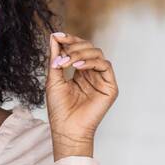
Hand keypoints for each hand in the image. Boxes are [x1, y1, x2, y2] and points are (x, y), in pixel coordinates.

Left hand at [44, 31, 117, 155]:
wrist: (66, 129)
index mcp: (80, 73)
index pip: (78, 50)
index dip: (69, 40)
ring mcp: (102, 80)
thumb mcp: (53, 79)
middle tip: (63, 50)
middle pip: (89, 48)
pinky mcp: (110, 87)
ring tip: (67, 61)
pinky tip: (77, 66)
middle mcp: (92, 74)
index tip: (56, 35)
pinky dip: (90, 62)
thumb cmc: (59, 109)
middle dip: (74, 45)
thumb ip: (55, 58)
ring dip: (81, 53)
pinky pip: (105, 65)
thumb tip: (53, 36)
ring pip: (97, 54)